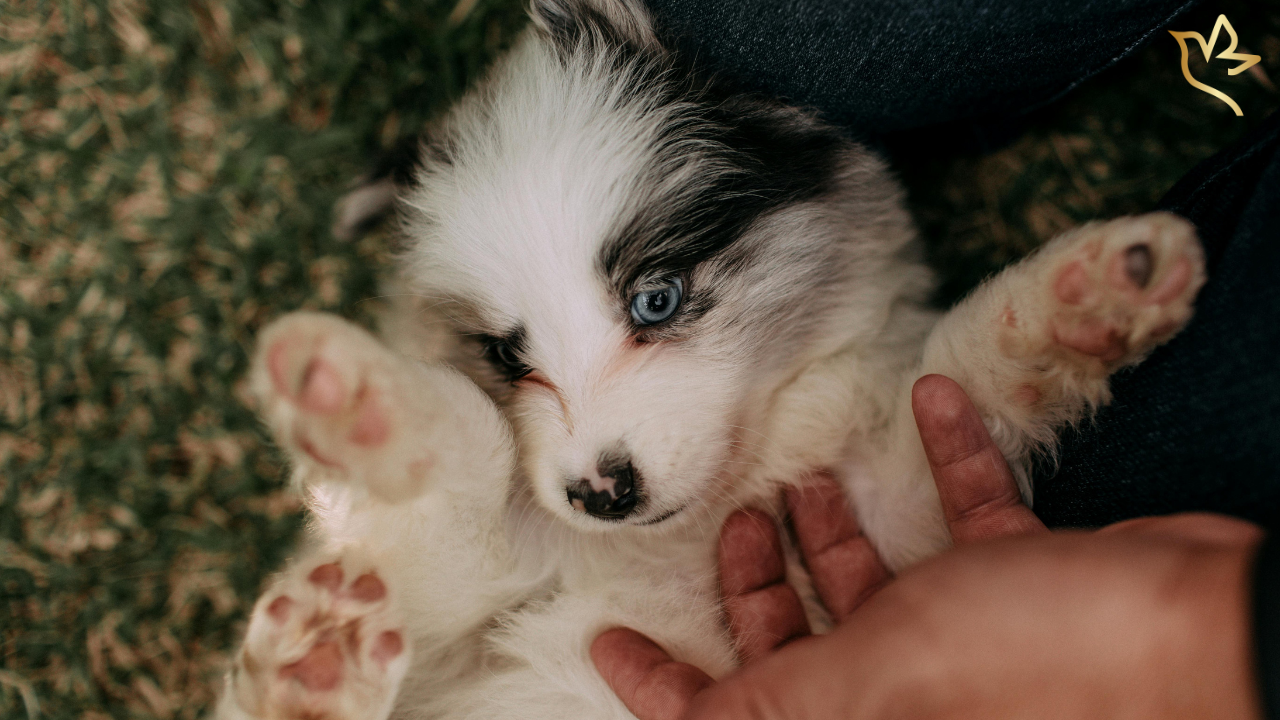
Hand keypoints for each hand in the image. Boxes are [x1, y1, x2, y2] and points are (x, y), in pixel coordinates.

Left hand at [592, 375, 1263, 718]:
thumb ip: (770, 704)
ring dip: (837, 523)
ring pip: (878, 579)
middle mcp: (907, 690)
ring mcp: (969, 639)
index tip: (608, 632)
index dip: (658, 686)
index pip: (728, 717)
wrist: (1202, 635)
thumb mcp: (874, 683)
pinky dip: (946, 461)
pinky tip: (931, 400)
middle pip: (800, 640)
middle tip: (739, 515)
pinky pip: (969, 517)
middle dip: (757, 579)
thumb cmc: (1035, 667)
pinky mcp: (1026, 584)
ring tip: (806, 470)